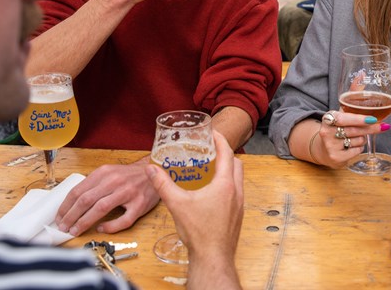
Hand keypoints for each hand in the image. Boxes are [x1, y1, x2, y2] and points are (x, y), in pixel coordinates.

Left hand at [55, 159, 160, 235]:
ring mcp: (128, 192)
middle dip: (71, 216)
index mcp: (105, 172)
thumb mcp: (109, 173)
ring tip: (75, 231)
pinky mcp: (140, 204)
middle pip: (86, 200)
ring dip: (84, 222)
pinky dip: (110, 227)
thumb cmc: (129, 176)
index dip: (66, 206)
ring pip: (100, 209)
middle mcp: (115, 181)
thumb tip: (72, 203)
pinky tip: (102, 229)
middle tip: (63, 227)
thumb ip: (93, 185)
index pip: (78, 191)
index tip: (59, 217)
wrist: (156, 171)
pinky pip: (123, 220)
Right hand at [148, 131, 242, 287]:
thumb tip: (151, 170)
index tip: (213, 132)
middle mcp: (236, 192)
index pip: (227, 153)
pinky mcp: (238, 214)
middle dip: (225, 152)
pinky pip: (236, 191)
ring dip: (228, 169)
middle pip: (236, 163)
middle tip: (211, 149)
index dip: (220, 139)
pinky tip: (212, 191)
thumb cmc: (199, 233)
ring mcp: (239, 204)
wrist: (213, 258)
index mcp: (225, 185)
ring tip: (210, 167)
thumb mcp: (177, 205)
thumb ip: (163, 185)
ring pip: (238, 178)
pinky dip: (228, 183)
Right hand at [315, 112, 385, 168]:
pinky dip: (359, 148)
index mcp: (328, 118)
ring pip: (358, 140)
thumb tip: (376, 116)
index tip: (373, 119)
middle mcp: (327, 132)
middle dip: (370, 128)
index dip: (359, 119)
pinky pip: (357, 150)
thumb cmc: (336, 131)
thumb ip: (353, 115)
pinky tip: (353, 146)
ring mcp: (330, 145)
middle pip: (354, 130)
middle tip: (381, 127)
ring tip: (356, 138)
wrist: (324, 149)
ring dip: (363, 139)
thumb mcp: (340, 119)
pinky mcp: (336, 157)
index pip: (344, 119)